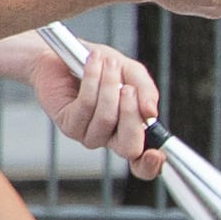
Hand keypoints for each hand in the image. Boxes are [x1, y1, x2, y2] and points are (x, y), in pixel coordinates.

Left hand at [24, 38, 162, 177]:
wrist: (64, 53)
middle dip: (132, 114)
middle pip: (128, 146)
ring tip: (109, 64)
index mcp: (129, 132)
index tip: (157, 155)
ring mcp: (86, 134)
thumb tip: (151, 112)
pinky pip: (86, 105)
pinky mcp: (68, 123)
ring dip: (110, 86)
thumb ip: (146, 90)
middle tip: (129, 88)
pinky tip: (94, 63)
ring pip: (107, 118)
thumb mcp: (132, 72)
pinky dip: (93, 80)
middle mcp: (108, 138)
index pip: (141, 164)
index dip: (150, 166)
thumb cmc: (101, 66)